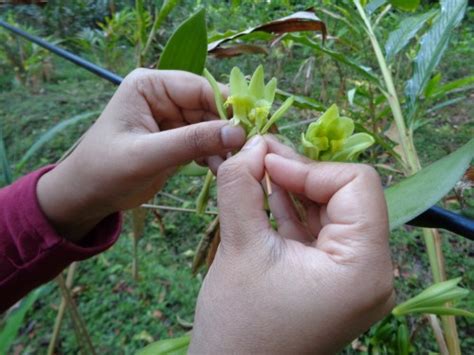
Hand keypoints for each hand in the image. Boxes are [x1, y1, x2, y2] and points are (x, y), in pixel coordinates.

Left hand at [36, 69, 244, 241]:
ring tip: (232, 167)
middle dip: (227, 130)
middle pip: (209, 106)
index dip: (226, 107)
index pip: (199, 88)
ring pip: (211, 126)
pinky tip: (220, 169)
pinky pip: (205, 141)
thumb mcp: (146, 155)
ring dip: (223, 145)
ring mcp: (171, 118)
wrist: (86, 196)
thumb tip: (237, 132)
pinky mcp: (176, 138)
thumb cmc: (104, 170)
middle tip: (246, 153)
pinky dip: (215, 155)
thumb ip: (191, 142)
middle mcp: (163, 96)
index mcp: (150, 85)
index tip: (249, 130)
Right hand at [190, 136, 394, 353]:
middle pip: (345, 196)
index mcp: (363, 267)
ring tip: (257, 171)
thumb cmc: (239, 324)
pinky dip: (294, 211)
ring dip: (294, 189)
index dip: (309, 167)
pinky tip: (267, 195)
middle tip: (258, 158)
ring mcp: (353, 278)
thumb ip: (242, 186)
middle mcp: (371, 272)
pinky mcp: (333, 280)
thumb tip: (251, 144)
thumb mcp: (239, 246)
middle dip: (299, 174)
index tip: (265, 161)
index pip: (356, 185)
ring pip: (330, 211)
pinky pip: (320, 232)